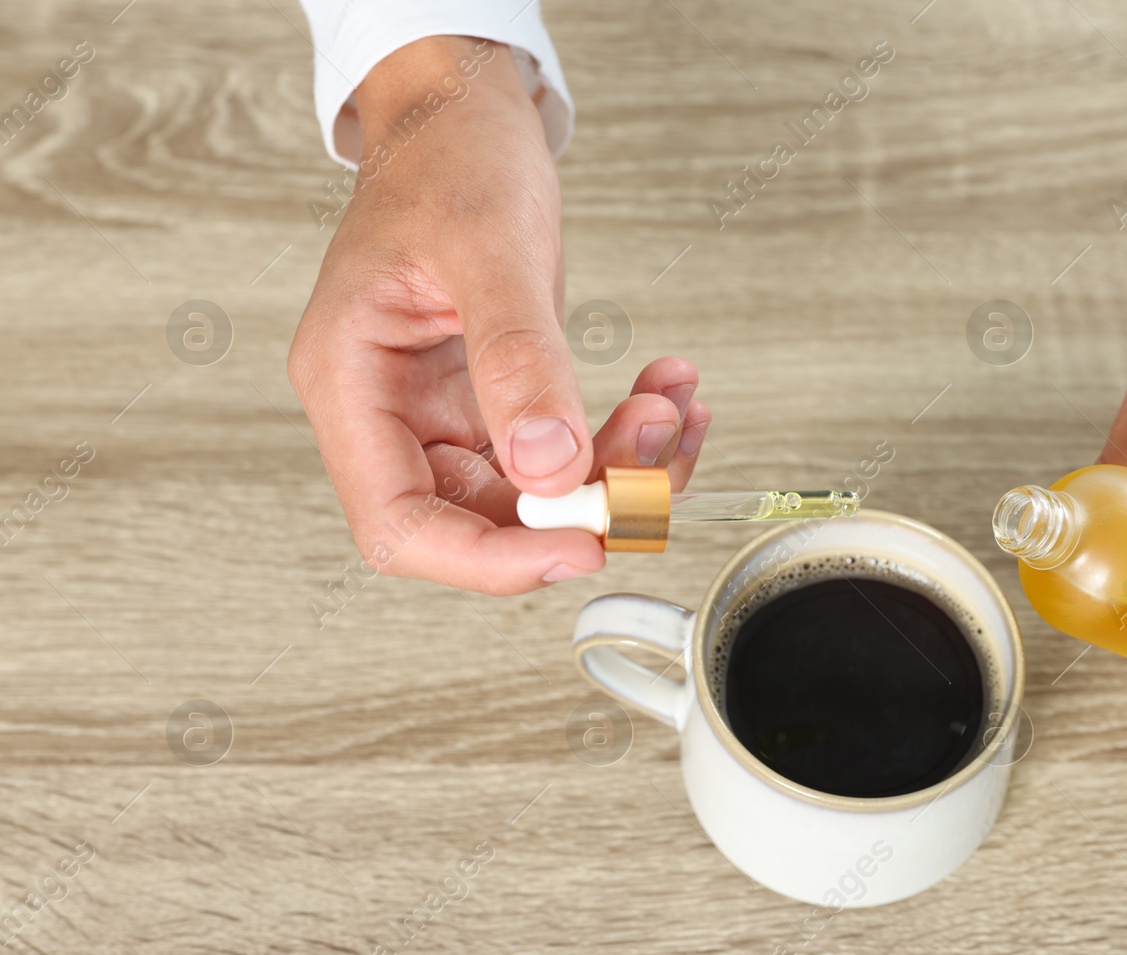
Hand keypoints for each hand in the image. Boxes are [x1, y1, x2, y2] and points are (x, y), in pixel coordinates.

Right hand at [288, 36, 710, 593]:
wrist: (464, 120)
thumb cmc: (448, 160)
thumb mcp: (486, 245)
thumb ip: (518, 359)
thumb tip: (551, 464)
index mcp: (350, 383)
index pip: (400, 524)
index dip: (490, 558)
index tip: (582, 544)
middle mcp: (392, 414)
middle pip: (481, 521)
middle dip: (582, 501)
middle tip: (653, 450)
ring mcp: (448, 414)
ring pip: (539, 495)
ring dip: (620, 468)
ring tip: (671, 405)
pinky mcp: (499, 404)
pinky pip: (566, 454)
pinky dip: (626, 437)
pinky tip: (667, 396)